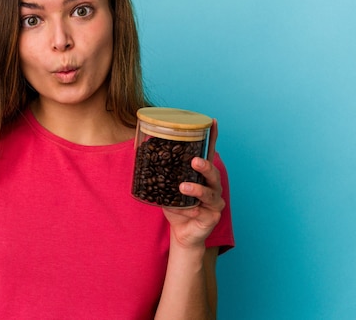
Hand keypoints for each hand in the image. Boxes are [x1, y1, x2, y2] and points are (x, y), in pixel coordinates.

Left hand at [162, 120, 224, 248]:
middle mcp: (212, 185)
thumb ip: (161, 172)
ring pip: (210, 192)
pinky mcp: (213, 216)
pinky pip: (203, 210)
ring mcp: (215, 201)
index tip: (211, 121)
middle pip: (212, 172)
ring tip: (184, 187)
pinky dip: (193, 208)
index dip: (211, 137)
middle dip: (205, 165)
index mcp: (202, 175)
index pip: (208, 153)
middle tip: (194, 161)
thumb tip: (140, 153)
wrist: (182, 234)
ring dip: (197, 189)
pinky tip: (187, 208)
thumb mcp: (165, 187)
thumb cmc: (176, 207)